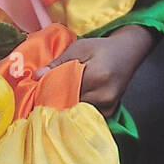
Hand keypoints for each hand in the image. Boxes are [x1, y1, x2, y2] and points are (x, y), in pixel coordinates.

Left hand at [35, 27, 156, 116]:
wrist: (127, 53)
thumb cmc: (102, 48)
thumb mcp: (79, 48)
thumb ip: (58, 63)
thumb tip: (37, 75)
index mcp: (97, 75)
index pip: (65, 89)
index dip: (48, 90)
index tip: (36, 91)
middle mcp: (104, 94)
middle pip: (70, 103)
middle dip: (54, 100)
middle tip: (41, 98)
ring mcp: (108, 105)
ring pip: (77, 112)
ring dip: (64, 107)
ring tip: (54, 100)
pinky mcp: (109, 112)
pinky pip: (85, 116)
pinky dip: (75, 110)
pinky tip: (69, 103)